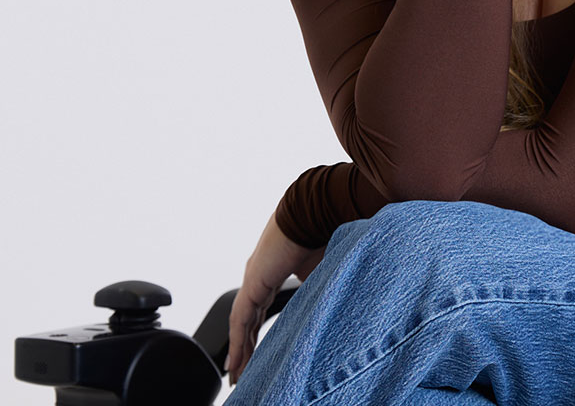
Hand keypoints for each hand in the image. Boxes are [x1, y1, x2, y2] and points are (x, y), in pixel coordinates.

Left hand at [227, 212, 324, 384]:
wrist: (314, 211)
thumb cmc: (322, 230)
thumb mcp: (322, 269)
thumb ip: (317, 290)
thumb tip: (326, 309)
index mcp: (274, 270)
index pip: (262, 307)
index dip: (259, 330)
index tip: (259, 349)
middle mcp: (260, 275)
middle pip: (249, 319)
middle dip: (247, 345)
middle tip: (244, 370)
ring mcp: (254, 279)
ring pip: (242, 324)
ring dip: (240, 350)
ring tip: (237, 375)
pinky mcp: (253, 283)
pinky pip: (241, 321)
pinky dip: (238, 343)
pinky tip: (236, 363)